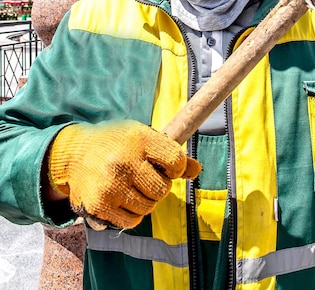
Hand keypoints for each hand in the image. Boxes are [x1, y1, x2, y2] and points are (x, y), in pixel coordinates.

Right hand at [47, 120, 200, 228]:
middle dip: (158, 185)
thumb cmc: (115, 143)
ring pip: (148, 207)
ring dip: (144, 200)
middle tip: (144, 176)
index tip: (165, 166)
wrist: (73, 153)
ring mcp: (111, 185)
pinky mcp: (99, 206)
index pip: (176, 162)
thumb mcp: (142, 137)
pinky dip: (131, 214)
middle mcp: (125, 161)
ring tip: (130, 185)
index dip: (175, 168)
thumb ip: (170, 153)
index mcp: (139, 138)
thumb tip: (197, 170)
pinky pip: (132, 221)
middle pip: (163, 188)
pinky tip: (120, 197)